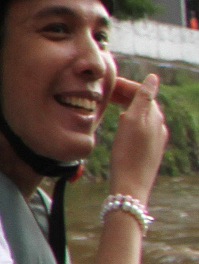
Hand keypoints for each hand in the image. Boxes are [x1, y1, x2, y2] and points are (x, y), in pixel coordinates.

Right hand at [108, 72, 166, 203]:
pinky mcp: (148, 149)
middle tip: (105, 91)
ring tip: (110, 103)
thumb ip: (143, 98)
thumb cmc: (129, 153)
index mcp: (154, 116)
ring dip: (126, 105)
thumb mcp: (134, 121)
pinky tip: (120, 123)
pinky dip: (129, 118)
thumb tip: (153, 77)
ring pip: (141, 114)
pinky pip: (140, 127)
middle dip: (125, 94)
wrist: (130, 185)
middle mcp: (158, 125)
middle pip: (142, 102)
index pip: (142, 92)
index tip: (107, 83)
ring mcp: (154, 138)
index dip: (125, 85)